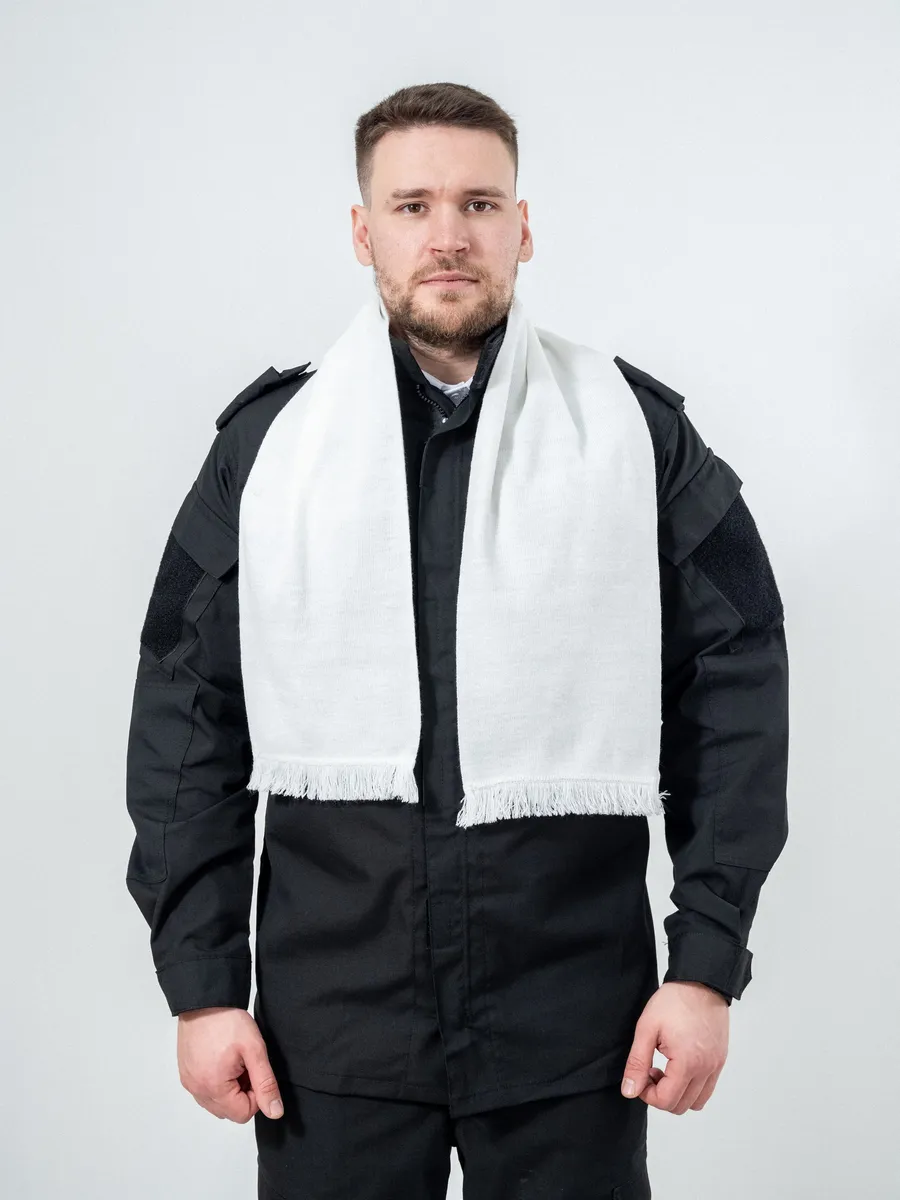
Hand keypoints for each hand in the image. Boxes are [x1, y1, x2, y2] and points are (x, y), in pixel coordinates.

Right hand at [177, 1006, 284, 1123]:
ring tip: (234, 1061)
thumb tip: (275, 1111)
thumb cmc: (228, 1021)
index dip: (256, 1095)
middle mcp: (197, 1090)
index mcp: (214, 1088)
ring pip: (216, 1103)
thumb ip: (265, 1084)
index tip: (255, 1072)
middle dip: (242, 1093)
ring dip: (229, 1089)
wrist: (205, 1000)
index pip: (243, 1114)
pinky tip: (222, 1060)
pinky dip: (216, 1083)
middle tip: (245, 1065)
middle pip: (228, 1111)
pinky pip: (204, 1092)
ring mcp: (189, 1083)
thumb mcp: (255, 1050)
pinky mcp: (186, 1074)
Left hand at [620, 981, 728, 1113]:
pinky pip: (707, 1089)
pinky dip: (692, 1087)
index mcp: (687, 1063)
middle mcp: (706, 1070)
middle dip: (661, 1095)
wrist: (701, 982)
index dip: (647, 1094)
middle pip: (681, 1106)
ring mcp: (716, 1066)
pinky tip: (680, 1065)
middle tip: (651, 1070)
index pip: (666, 1101)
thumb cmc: (673, 1001)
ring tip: (666, 1069)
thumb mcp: (646, 1029)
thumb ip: (637, 1063)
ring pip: (696, 1102)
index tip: (641, 1074)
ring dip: (677, 1093)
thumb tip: (630, 1091)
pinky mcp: (720, 1060)